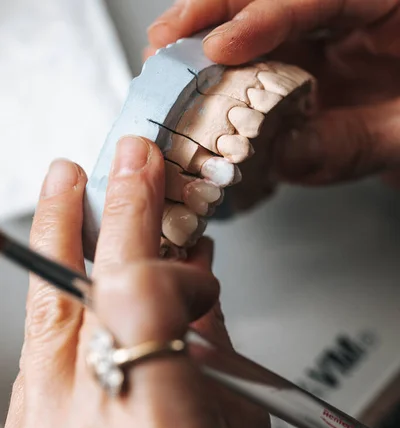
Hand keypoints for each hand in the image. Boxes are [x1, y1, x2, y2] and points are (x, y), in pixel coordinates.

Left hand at [0, 136, 271, 427]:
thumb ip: (210, 347)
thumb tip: (192, 274)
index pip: (137, 293)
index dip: (141, 224)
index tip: (147, 180)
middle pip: (82, 295)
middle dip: (95, 217)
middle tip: (102, 167)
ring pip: (44, 320)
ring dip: (61, 251)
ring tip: (69, 196)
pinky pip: (36, 360)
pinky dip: (60, 311)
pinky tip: (75, 288)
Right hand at [148, 0, 399, 186]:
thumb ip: (351, 143)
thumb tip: (284, 153)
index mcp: (386, 3)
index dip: (264, 18)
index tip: (221, 47)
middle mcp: (344, 11)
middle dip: (213, 10)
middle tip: (167, 36)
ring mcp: (316, 35)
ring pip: (250, 16)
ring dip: (201, 33)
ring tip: (162, 52)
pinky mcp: (297, 60)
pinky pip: (252, 55)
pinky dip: (216, 67)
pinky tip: (187, 74)